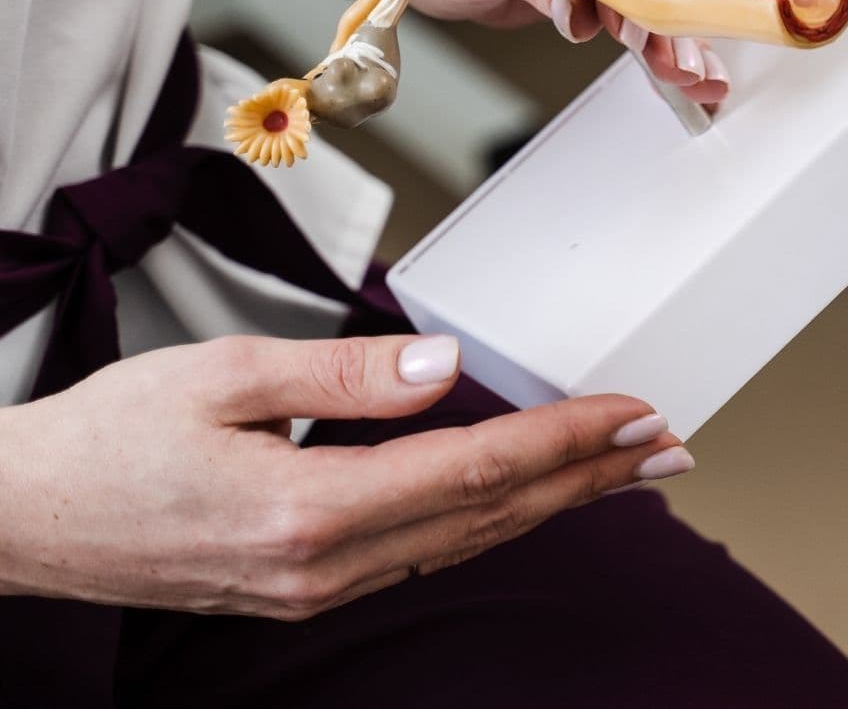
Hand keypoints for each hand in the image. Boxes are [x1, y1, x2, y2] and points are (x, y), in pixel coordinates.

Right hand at [0, 333, 691, 618]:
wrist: (21, 522)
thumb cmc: (104, 440)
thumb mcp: (217, 377)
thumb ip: (340, 377)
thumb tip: (443, 366)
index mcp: (304, 510)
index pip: (473, 471)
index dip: (565, 441)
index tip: (635, 413)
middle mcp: (323, 565)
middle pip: (492, 516)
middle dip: (594, 477)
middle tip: (674, 445)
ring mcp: (316, 589)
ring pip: (468, 540)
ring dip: (559, 500)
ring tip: (631, 469)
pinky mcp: (305, 589)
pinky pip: (426, 551)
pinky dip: (496, 519)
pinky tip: (534, 496)